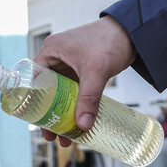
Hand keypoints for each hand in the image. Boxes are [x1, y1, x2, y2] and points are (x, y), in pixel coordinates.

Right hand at [33, 17, 135, 143]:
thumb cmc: (110, 41)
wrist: (133, 31)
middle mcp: (56, 57)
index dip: (33, 102)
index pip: (33, 80)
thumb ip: (89, 98)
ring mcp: (68, 63)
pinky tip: (77, 120)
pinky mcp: (81, 69)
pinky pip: (73, 91)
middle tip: (52, 136)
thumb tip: (83, 125)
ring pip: (59, 93)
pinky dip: (74, 105)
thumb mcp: (96, 71)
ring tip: (66, 135)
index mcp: (51, 51)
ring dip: (62, 113)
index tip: (38, 122)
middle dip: (49, 114)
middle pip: (46, 91)